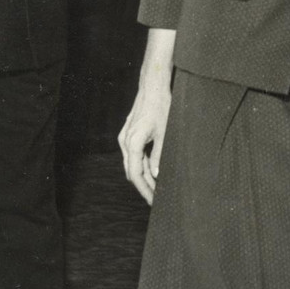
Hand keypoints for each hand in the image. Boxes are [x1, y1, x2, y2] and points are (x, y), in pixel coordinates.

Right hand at [119, 79, 172, 203]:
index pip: (136, 175)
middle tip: (157, 198)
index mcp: (132, 143)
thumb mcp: (164, 134)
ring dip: (143, 176)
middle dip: (144, 186)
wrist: (153, 87)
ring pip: (132, 164)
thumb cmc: (160, 106)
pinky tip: (152, 170)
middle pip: (132, 172)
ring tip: (157, 187)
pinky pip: (133, 154)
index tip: (153, 202)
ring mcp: (125, 137)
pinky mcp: (129, 133)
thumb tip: (156, 176)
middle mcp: (125, 142)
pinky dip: (142, 164)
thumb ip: (159, 156)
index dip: (145, 190)